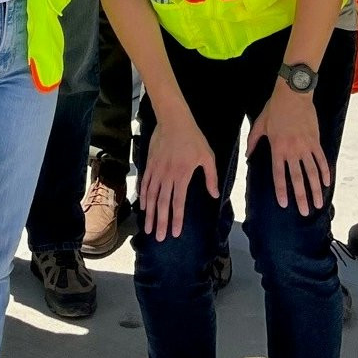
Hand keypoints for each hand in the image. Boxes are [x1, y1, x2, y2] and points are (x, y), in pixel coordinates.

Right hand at [140, 108, 217, 240]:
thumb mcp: (207, 156)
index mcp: (182, 176)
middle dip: (160, 222)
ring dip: (149, 213)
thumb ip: (211, 177)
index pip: (178, 203)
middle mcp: (167, 176)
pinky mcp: (150, 163)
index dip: (176, 219)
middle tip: (158, 237)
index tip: (175, 233)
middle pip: (162, 203)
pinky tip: (142, 205)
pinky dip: (143, 195)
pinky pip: (145, 182)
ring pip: (151, 195)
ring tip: (147, 227)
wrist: (173, 119)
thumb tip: (215, 195)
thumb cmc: (193, 137)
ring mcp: (156, 170)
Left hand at [248, 80, 329, 214]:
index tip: (284, 204)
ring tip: (318, 204)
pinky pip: (321, 159)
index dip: (281, 190)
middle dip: (301, 197)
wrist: (293, 93)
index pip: (279, 175)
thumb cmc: (275, 108)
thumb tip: (248, 156)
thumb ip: (253, 141)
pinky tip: (326, 183)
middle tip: (304, 212)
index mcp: (277, 148)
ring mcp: (305, 146)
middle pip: (297, 178)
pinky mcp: (315, 140)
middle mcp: (292, 150)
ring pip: (312, 172)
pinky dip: (325, 172)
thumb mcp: (260, 124)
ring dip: (315, 189)